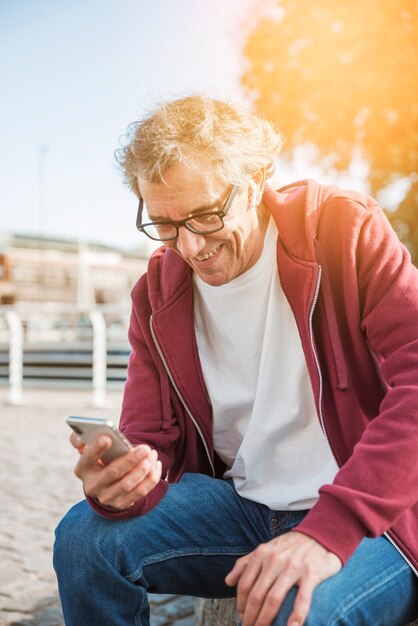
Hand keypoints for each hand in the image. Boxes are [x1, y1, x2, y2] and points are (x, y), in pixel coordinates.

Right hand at [70, 433, 161, 509]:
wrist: (105, 486)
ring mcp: (106, 498)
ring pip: (128, 484)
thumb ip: (83, 440)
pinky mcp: (121, 504)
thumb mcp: (91, 450)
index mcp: (82, 469)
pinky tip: (156, 465)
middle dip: (130, 460)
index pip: (87, 458)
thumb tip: (80, 437)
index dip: (96, 449)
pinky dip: (151, 479)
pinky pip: (140, 493)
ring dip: (143, 468)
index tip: (107, 438)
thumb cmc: (101, 460)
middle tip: (145, 449)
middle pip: (112, 473)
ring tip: (153, 454)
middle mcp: (92, 486)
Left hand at [225, 531, 340, 625]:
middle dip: (250, 616)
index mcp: (262, 554)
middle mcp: (275, 560)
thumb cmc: (289, 546)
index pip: (245, 584)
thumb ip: (245, 563)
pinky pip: (302, 599)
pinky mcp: (311, 574)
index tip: (242, 615)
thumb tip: (228, 582)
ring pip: (274, 599)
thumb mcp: (265, 549)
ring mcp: (293, 567)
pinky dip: (296, 616)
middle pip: (257, 594)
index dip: (241, 604)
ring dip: (265, 620)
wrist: (320, 535)